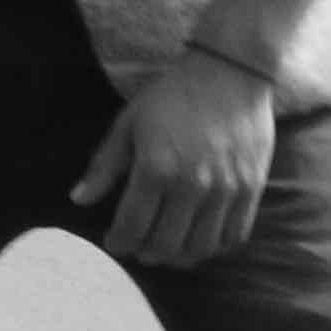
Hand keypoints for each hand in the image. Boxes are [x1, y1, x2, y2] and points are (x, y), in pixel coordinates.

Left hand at [76, 50, 279, 268]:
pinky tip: (199, 239)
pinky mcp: (252, 189)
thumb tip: (78, 200)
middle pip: (165, 245)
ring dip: (179, 257)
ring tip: (168, 249)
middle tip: (139, 248)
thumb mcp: (128, 123)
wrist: (230, 73)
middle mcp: (192, 184)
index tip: (114, 243)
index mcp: (156, 168)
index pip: (132, 227)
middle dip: (146, 254)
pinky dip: (213, 247)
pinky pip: (233, 236)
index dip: (119, 243)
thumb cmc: (172, 96)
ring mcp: (226, 189)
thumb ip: (105, 166)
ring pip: (200, 248)